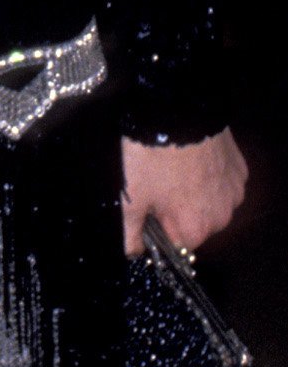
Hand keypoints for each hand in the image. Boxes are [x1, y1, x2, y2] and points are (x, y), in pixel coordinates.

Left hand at [121, 128, 247, 257]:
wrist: (178, 112)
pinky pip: (221, 182)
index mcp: (195, 230)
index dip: (156, 226)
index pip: (174, 244)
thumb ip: (129, 234)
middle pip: (195, 224)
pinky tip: (192, 159)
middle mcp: (222, 217)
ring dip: (194, 193)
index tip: (146, 204)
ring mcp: (234, 192)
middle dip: (176, 210)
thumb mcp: (130, 198)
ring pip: (210, 203)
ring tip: (174, 168)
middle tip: (157, 183)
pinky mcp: (239, 169)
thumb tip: (132, 254)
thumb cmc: (151, 159)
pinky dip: (209, 175)